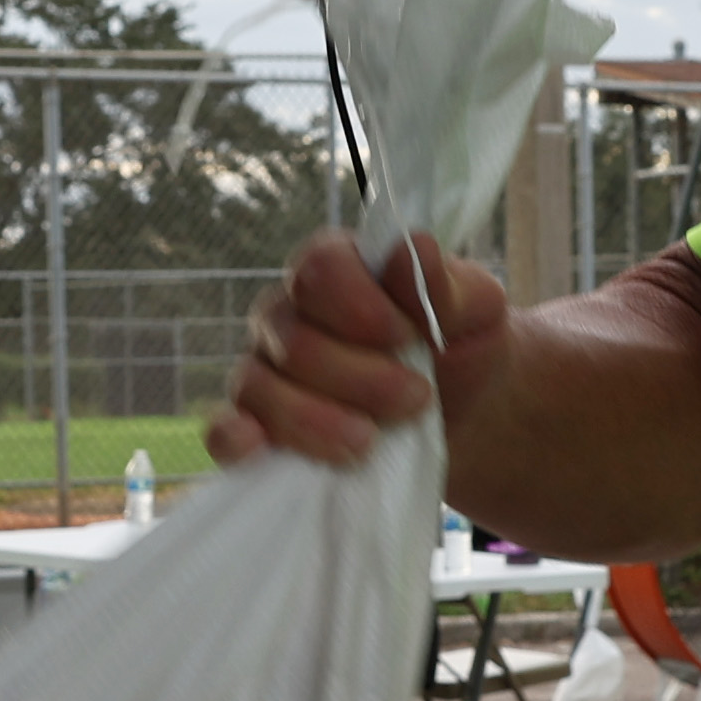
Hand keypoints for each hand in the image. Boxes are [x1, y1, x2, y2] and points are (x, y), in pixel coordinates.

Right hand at [214, 230, 507, 471]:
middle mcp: (289, 313)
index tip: (411, 340)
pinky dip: (233, 440)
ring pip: (259, 387)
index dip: (361, 310)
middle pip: (294, 340)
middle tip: (417, 401)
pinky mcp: (260, 425)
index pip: (319, 270)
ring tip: (370, 444)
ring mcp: (267, 370)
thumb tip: (409, 250)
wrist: (467, 412)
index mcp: (336, 268)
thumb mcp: (477, 308)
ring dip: (318, 421)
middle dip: (360, 379)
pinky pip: (223, 429)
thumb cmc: (462, 346)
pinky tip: (257, 450)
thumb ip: (445, 284)